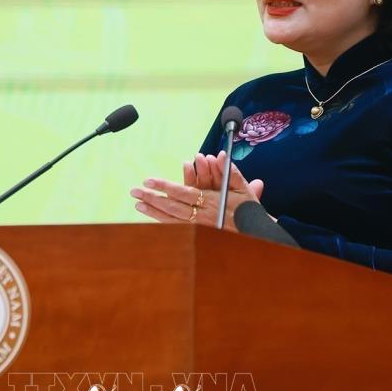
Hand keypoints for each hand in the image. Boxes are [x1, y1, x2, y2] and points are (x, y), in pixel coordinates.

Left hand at [130, 151, 264, 230]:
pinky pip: (176, 228)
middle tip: (134, 192)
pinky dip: (162, 222)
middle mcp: (203, 217)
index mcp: (212, 203)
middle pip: (172, 207)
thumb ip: (230, 171)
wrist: (257, 234)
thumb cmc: (248, 209)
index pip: (183, 193)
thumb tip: (219, 154)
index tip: (149, 181)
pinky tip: (151, 216)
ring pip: (171, 220)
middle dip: (152, 199)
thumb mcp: (242, 188)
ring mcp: (200, 228)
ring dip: (153, 212)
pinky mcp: (198, 235)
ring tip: (138, 204)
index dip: (165, 187)